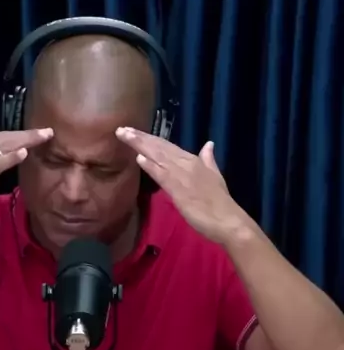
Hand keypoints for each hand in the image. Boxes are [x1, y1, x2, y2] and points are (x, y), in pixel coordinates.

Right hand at [0, 118, 52, 229]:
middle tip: (48, 132)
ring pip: (7, 146)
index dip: (17, 133)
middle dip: (28, 134)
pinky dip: (12, 157)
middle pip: (6, 137)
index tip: (35, 131)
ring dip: (27, 141)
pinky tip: (24, 153)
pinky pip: (0, 162)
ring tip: (44, 136)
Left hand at [116, 127, 244, 244]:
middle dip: (140, 137)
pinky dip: (150, 165)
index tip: (133, 131)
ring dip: (140, 145)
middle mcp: (185, 163)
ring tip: (124, 135)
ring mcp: (181, 175)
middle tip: (122, 129)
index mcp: (193, 160)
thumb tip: (209, 144)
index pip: (167, 145)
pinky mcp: (178, 190)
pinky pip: (162, 175)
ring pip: (158, 156)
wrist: (227, 219)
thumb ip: (208, 160)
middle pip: (159, 147)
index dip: (149, 138)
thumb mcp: (215, 175)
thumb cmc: (221, 202)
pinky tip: (138, 157)